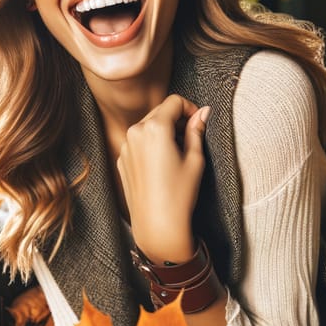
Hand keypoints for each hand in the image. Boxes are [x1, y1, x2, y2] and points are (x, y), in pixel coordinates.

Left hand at [117, 95, 209, 263]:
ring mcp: (126, 146)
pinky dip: (150, 144)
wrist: (157, 224)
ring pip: (147, 126)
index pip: (174, 101)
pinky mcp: (122, 159)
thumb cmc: (179, 194)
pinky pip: (138, 142)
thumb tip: (203, 112)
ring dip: (163, 131)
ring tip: (177, 154)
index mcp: (155, 128)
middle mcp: (135, 132)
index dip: (190, 108)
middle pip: (160, 111)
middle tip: (191, 139)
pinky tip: (162, 165)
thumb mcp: (195, 159)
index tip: (198, 122)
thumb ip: (197, 130)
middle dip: (176, 119)